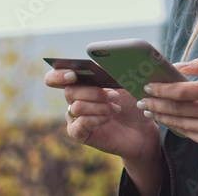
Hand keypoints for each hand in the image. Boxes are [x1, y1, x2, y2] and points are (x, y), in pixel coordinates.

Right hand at [43, 68, 160, 162]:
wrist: (142, 127)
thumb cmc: (131, 102)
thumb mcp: (123, 82)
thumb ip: (108, 71)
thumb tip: (97, 64)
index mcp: (80, 83)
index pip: (55, 78)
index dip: (59, 75)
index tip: (73, 75)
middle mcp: (74, 100)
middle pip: (69, 91)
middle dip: (93, 92)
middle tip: (115, 96)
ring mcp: (75, 118)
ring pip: (76, 107)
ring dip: (99, 107)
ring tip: (115, 109)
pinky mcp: (79, 134)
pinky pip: (79, 124)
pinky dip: (95, 119)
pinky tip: (108, 119)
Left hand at [138, 58, 197, 175]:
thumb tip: (178, 65)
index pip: (184, 91)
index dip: (163, 89)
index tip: (148, 86)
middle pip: (178, 108)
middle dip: (155, 104)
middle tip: (141, 100)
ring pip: (179, 122)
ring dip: (160, 116)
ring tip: (148, 110)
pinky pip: (187, 133)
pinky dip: (174, 126)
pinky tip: (165, 119)